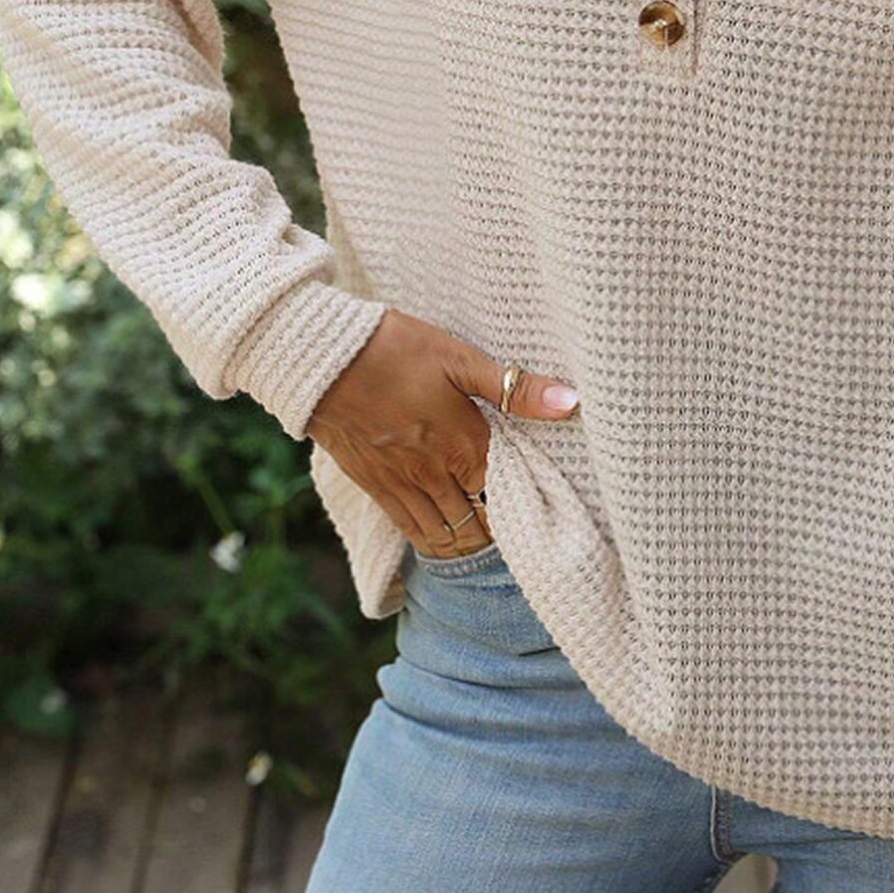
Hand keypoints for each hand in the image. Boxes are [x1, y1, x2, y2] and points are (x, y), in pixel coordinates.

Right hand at [305, 307, 577, 557]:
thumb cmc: (395, 349)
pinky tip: (439, 541)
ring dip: (464, 542)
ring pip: (441, 533)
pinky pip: (407, 527)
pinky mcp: (372, 484)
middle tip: (513, 534)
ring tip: (482, 543)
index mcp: (464, 444)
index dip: (520, 505)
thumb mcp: (460, 359)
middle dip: (494, 531)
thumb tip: (571, 402)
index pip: (503, 495)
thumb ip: (515, 389)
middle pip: (474, 524)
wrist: (322, 359)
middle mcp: (434, 474)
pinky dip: (428, 540)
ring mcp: (400, 484)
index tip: (536, 509)